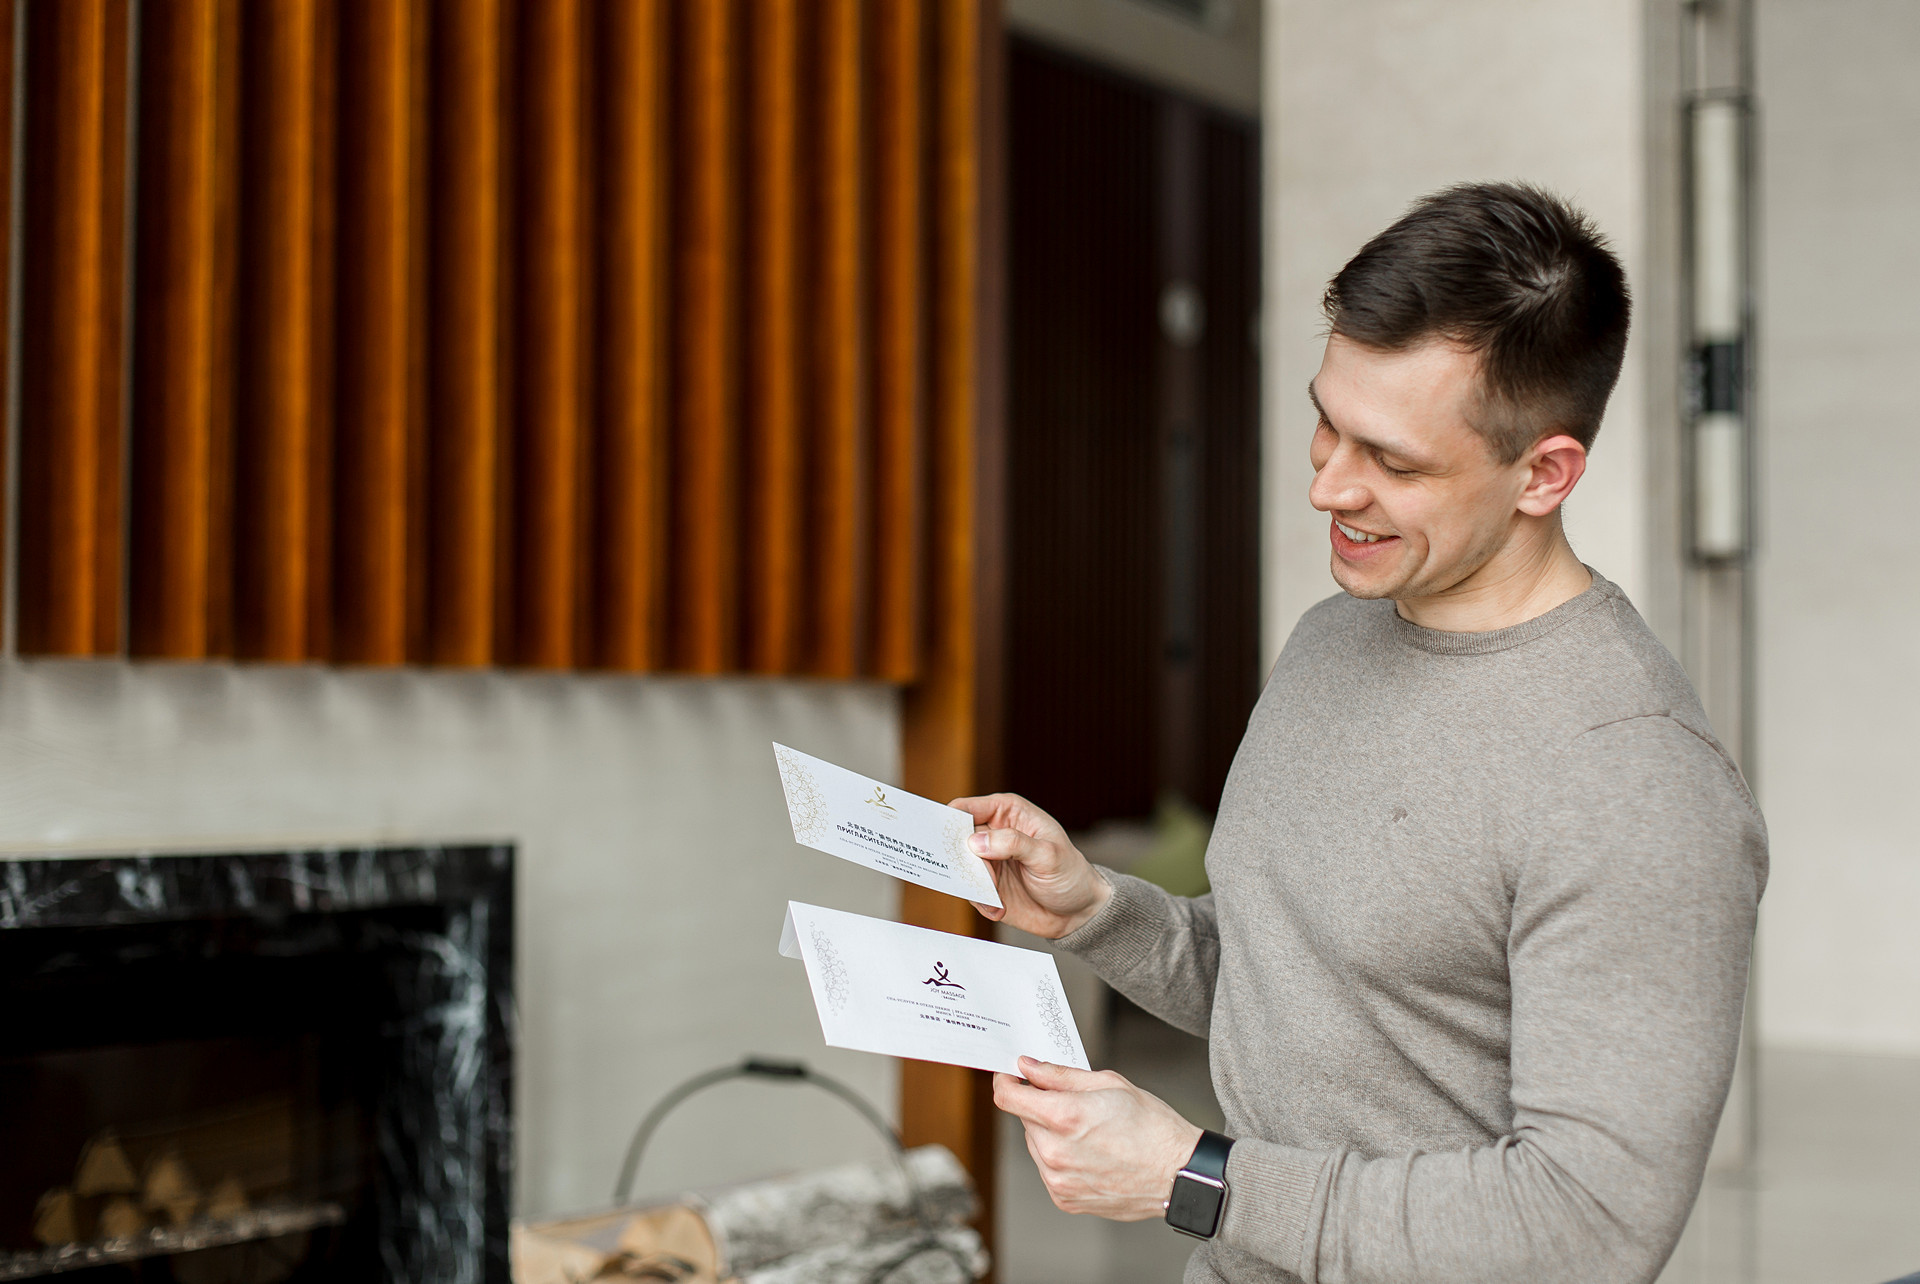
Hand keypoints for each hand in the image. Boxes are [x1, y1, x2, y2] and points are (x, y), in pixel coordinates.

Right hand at [948, 793, 1112, 938]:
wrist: (1078, 913)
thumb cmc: (1070, 874)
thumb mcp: (1048, 855)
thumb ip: (1014, 844)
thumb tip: (977, 842)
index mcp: (1008, 813)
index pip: (967, 808)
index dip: (951, 820)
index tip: (943, 837)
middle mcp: (993, 833)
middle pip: (956, 839)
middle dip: (958, 858)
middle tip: (971, 873)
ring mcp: (988, 861)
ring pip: (959, 868)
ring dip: (972, 884)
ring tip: (995, 895)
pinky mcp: (986, 886)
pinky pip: (969, 892)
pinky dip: (981, 902)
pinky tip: (1000, 908)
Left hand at [994, 1057, 1202, 1220]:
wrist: (1177, 1174)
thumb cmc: (1152, 1127)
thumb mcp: (1109, 1084)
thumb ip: (1060, 1075)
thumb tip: (1029, 1066)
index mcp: (1064, 1116)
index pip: (1007, 1097)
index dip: (1005, 1082)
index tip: (1011, 1076)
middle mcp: (1055, 1152)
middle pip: (1024, 1119)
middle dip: (1041, 1106)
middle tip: (1075, 1104)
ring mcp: (1058, 1180)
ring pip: (1035, 1144)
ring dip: (1050, 1133)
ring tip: (1090, 1133)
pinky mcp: (1064, 1199)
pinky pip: (1048, 1169)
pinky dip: (1061, 1158)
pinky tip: (1091, 1153)